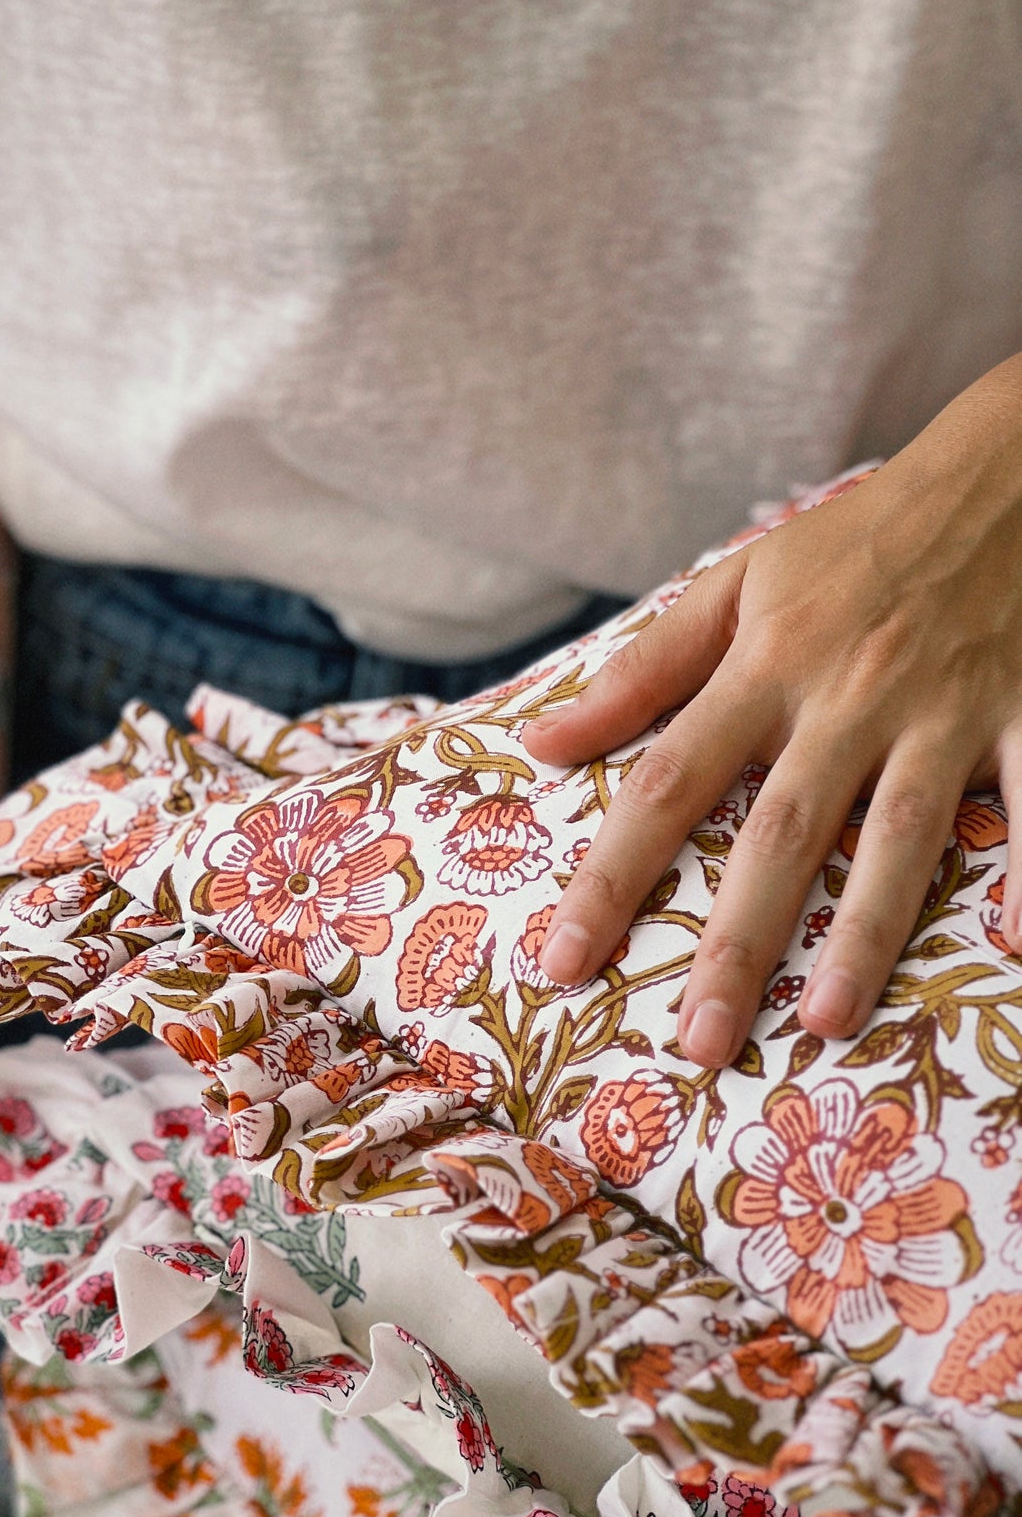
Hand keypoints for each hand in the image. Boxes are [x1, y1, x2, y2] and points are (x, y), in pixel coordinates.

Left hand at [520, 353, 1021, 1068]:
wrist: (1001, 473)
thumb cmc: (854, 543)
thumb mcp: (735, 584)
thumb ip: (642, 671)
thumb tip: (541, 744)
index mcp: (763, 666)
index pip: (666, 783)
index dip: (612, 876)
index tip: (565, 962)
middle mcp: (846, 696)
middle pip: (781, 831)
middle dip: (736, 942)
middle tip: (698, 1042)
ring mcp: (942, 709)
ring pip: (899, 834)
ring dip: (864, 934)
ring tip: (822, 1024)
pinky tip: (1019, 948)